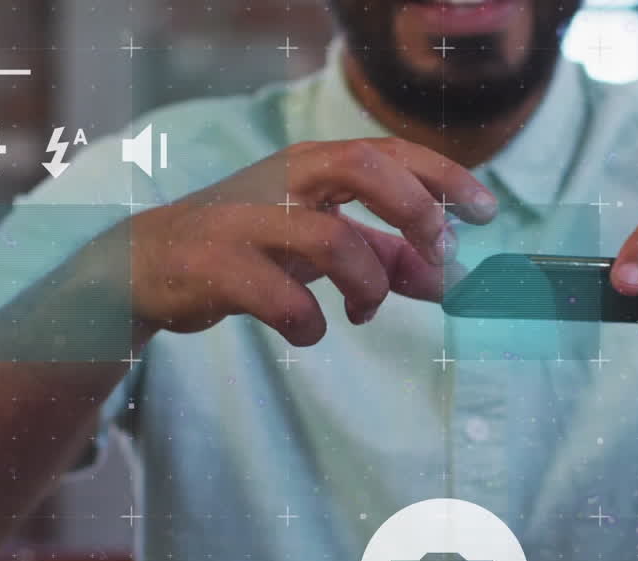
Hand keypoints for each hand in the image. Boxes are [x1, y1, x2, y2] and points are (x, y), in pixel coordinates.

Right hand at [127, 138, 497, 344]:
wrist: (150, 264)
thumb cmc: (251, 246)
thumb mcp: (322, 242)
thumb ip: (386, 257)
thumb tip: (452, 281)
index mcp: (312, 166)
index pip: (390, 151)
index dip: (444, 177)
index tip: (487, 211)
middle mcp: (283, 181)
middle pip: (363, 167)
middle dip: (413, 210)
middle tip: (436, 252)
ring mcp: (247, 222)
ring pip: (330, 240)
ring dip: (367, 285)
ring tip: (363, 311)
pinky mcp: (217, 267)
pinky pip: (283, 300)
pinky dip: (309, 325)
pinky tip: (308, 331)